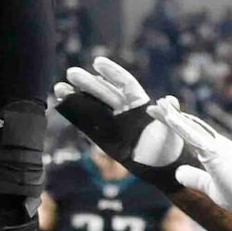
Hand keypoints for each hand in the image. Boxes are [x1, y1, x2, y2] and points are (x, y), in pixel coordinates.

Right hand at [52, 57, 196, 190]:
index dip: (111, 72)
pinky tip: (63, 106)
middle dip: (87, 82)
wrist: (163, 168)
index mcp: (140, 105)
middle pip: (104, 92)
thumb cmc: (172, 147)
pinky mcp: (106, 139)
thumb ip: (169, 114)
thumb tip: (169, 99)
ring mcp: (114, 125)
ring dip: (76, 98)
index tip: (96, 62)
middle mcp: (125, 112)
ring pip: (92, 107)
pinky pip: (89, 125)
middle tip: (70, 73)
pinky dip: (76, 116)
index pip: (124, 83)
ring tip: (58, 88)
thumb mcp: (173, 128)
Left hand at [166, 109, 231, 220]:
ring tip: (160, 104)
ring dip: (174, 115)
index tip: (164, 116)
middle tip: (157, 104)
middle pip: (190, 126)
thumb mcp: (210, 186)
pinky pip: (193, 136)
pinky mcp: (214, 152)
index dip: (179, 124)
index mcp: (216, 151)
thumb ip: (195, 178)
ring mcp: (216, 146)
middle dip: (172, 115)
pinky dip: (180, 126)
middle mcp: (217, 144)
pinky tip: (169, 118)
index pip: (193, 134)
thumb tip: (178, 172)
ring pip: (190, 127)